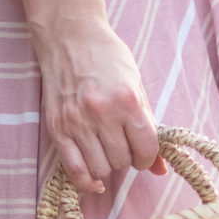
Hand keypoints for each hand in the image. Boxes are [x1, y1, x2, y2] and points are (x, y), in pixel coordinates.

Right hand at [33, 19, 167, 193]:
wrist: (70, 37)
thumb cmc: (107, 59)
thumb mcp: (136, 85)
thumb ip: (149, 126)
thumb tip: (161, 170)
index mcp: (127, 100)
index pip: (146, 149)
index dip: (148, 157)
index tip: (143, 153)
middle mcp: (102, 113)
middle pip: (122, 162)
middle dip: (126, 159)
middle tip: (122, 145)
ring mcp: (77, 122)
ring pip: (100, 169)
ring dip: (107, 166)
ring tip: (106, 151)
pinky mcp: (58, 128)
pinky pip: (74, 170)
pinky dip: (86, 181)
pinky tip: (93, 179)